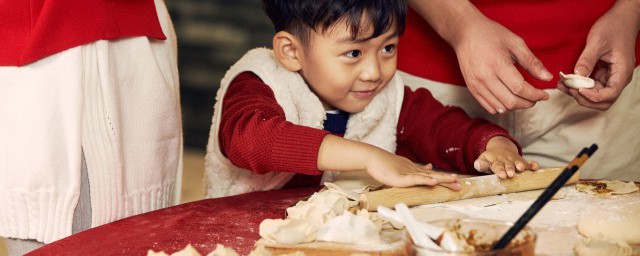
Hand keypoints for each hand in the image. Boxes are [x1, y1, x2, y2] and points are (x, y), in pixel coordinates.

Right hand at [317, 135, 460, 189]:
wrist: (373, 158)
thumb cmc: (384, 164)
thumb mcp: (403, 167)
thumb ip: (416, 169)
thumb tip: (429, 166)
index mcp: (414, 170)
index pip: (432, 175)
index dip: (444, 178)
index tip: (456, 181)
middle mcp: (414, 171)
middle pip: (434, 176)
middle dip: (447, 180)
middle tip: (460, 185)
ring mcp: (409, 173)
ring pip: (428, 177)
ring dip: (441, 179)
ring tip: (454, 181)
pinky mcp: (402, 177)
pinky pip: (416, 179)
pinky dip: (426, 180)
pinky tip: (434, 181)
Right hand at [450, 13, 551, 113]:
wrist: (466, 33)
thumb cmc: (491, 35)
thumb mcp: (515, 43)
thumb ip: (532, 62)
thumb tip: (547, 78)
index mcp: (497, 64)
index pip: (520, 88)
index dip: (535, 95)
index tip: (544, 94)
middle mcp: (485, 77)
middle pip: (510, 101)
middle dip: (528, 103)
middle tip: (536, 98)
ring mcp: (476, 85)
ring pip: (500, 107)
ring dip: (516, 107)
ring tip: (524, 99)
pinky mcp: (471, 88)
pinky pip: (489, 106)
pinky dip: (502, 108)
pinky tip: (509, 99)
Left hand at [474, 136, 538, 178]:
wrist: (500, 148)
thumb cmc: (491, 160)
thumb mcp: (483, 160)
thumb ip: (480, 164)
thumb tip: (478, 165)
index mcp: (495, 162)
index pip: (496, 166)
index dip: (499, 171)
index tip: (502, 175)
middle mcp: (505, 161)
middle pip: (508, 165)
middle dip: (509, 169)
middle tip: (510, 174)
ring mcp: (514, 160)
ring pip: (518, 163)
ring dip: (520, 165)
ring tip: (521, 169)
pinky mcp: (521, 160)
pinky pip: (528, 162)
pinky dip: (532, 164)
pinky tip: (535, 167)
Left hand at [557, 1, 639, 109]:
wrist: (621, 19)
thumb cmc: (613, 27)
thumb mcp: (597, 41)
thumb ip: (587, 60)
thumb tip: (576, 77)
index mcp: (622, 71)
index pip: (610, 94)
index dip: (594, 96)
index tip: (578, 89)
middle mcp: (618, 78)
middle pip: (603, 101)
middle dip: (584, 98)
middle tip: (567, 88)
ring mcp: (611, 77)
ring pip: (595, 95)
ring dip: (578, 94)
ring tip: (562, 85)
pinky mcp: (603, 75)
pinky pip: (591, 86)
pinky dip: (578, 87)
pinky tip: (565, 81)